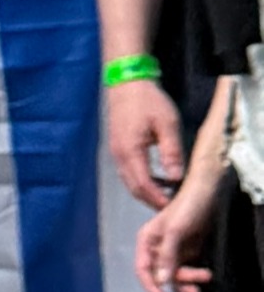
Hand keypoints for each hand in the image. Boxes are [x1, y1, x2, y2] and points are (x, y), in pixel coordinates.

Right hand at [110, 79, 187, 206]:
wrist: (126, 84)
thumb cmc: (148, 101)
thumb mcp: (167, 124)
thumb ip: (171, 152)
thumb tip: (176, 177)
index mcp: (130, 151)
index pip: (143, 185)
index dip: (158, 198)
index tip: (174, 207)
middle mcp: (119, 156)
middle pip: (134, 188)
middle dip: (152, 200)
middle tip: (172, 207)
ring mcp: (115, 153)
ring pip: (129, 182)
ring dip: (146, 192)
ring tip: (166, 196)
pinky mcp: (117, 148)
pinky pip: (128, 172)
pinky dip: (141, 181)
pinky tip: (156, 179)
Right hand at [139, 178, 217, 291]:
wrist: (207, 195)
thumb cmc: (187, 207)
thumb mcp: (175, 232)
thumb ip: (168, 256)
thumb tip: (162, 280)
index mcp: (146, 241)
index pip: (143, 269)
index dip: (150, 285)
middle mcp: (157, 247)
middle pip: (162, 274)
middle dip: (179, 281)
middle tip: (195, 286)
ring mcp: (172, 250)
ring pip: (176, 274)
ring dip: (189, 280)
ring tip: (205, 276)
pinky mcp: (186, 251)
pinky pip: (187, 269)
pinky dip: (194, 275)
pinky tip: (203, 275)